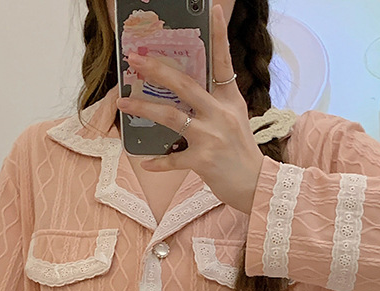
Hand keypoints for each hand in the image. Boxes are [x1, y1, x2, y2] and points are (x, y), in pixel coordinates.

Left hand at [116, 3, 263, 214]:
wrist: (256, 185)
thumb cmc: (241, 153)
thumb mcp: (234, 120)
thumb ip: (214, 103)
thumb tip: (182, 92)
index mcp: (230, 100)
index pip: (223, 62)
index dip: (218, 34)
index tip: (212, 9)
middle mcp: (221, 114)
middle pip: (184, 85)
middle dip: (156, 70)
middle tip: (135, 59)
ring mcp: (211, 137)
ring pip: (171, 116)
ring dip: (143, 109)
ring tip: (123, 104)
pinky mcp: (203, 161)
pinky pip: (173, 159)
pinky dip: (158, 162)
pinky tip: (146, 161)